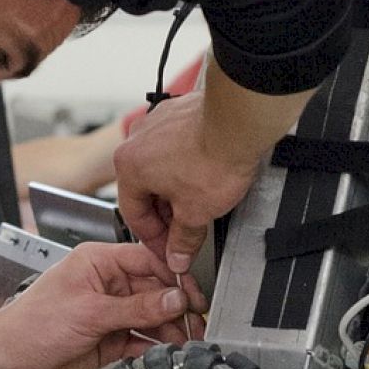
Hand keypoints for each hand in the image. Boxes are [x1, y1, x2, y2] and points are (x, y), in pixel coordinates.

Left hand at [0, 242, 203, 368]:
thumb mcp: (90, 311)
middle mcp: (105, 284)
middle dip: (175, 307)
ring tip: (185, 341)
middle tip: (195, 323)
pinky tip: (165, 352)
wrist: (8, 361)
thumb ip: (137, 307)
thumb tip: (173, 299)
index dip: (173, 277)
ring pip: (150, 317)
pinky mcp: (107, 339)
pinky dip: (153, 346)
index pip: (147, 260)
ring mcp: (107, 312)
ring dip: (168, 329)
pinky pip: (139, 339)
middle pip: (154, 290)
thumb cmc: (30, 326)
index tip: (193, 294)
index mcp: (97, 262)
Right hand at [114, 91, 259, 271]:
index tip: (168, 250)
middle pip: (145, 189)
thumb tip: (178, 255)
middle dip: (166, 215)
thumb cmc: (215, 157)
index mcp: (129, 166)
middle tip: (185, 232)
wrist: (240, 122)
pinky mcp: (179, 112)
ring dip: (175, 189)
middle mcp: (137, 140)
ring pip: (160, 166)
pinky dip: (186, 164)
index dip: (153, 240)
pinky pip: (176, 146)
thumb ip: (183, 240)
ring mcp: (158, 122)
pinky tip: (205, 173)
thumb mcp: (197, 213)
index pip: (134, 215)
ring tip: (199, 202)